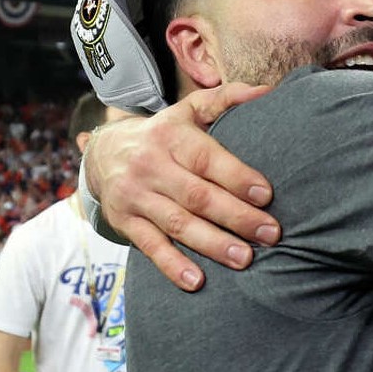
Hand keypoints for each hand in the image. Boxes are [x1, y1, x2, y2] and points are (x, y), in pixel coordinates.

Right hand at [87, 83, 279, 291]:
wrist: (102, 152)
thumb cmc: (163, 134)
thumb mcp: (187, 111)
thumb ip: (225, 100)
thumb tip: (267, 91)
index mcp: (170, 136)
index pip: (206, 158)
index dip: (237, 177)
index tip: (267, 195)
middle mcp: (150, 165)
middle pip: (197, 195)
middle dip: (236, 217)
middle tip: (270, 234)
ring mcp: (135, 196)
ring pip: (177, 223)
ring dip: (212, 244)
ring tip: (245, 260)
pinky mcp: (125, 222)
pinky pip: (149, 246)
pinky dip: (172, 265)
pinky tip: (196, 281)